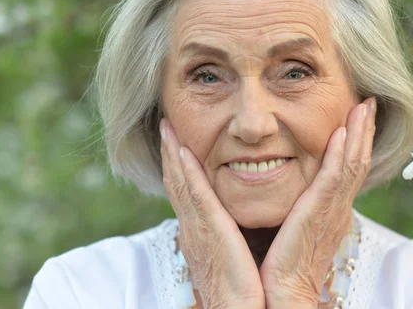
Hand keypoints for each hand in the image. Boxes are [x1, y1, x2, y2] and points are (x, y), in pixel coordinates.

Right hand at [160, 118, 264, 308]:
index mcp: (201, 232)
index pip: (187, 191)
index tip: (176, 140)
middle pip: (177, 182)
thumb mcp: (236, 253)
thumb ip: (234, 231)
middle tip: (164, 124)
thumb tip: (240, 219)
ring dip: (172, 153)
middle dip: (169, 152)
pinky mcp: (209, 232)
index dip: (178, 165)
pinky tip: (182, 151)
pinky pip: (196, 196)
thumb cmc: (247, 289)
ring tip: (166, 127)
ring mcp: (197, 229)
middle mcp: (193, 228)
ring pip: (181, 183)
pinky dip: (187, 173)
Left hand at [259, 97, 376, 307]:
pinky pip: (335, 178)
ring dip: (358, 133)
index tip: (355, 116)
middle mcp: (338, 209)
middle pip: (356, 162)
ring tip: (363, 107)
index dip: (355, 142)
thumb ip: (296, 207)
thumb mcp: (294, 229)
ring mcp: (333, 211)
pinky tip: (343, 131)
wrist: (282, 295)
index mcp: (332, 212)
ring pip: (352, 164)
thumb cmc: (281, 266)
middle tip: (367, 103)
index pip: (347, 170)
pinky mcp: (321, 215)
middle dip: (363, 131)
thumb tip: (290, 190)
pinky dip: (341, 154)